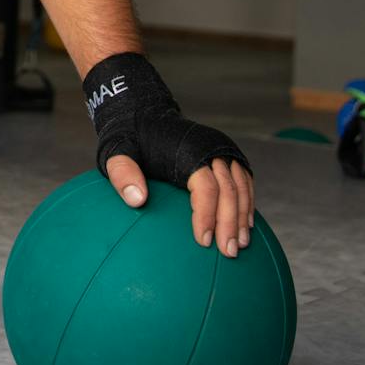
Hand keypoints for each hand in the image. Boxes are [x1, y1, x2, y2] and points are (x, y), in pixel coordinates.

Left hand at [83, 52, 252, 254]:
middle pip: (229, 190)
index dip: (207, 215)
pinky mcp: (226, 153)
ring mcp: (222, 149)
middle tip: (228, 252)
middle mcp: (211, 148)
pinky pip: (243, 180)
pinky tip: (245, 224)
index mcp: (188, 151)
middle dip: (231, 223)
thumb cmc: (130, 137)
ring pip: (241, 186)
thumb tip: (137, 200)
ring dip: (243, 216)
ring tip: (241, 245)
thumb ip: (123, 174)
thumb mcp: (117, 152)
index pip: (206, 188)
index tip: (202, 242)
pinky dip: (246, 202)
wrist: (144, 112)